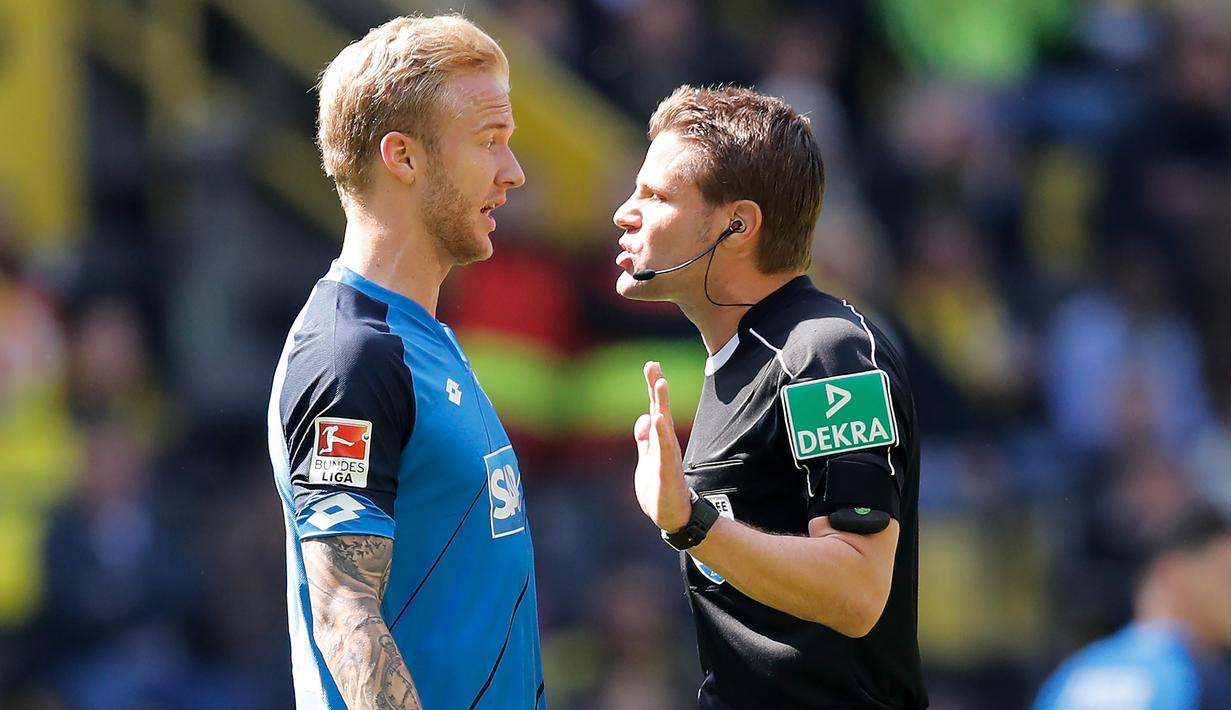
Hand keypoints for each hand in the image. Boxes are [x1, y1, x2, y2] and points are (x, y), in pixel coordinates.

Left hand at [633, 361, 691, 532]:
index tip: (652, 365)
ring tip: (661, 383)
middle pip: (660, 409)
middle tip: (654, 364)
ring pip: (663, 425)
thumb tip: (644, 418)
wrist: (671, 516)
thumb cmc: (660, 488)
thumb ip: (646, 438)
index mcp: (659, 440)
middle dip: (657, 387)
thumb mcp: (648, 458)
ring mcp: (667, 455)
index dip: (653, 387)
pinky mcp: (666, 470)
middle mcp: (665, 443)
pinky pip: (663, 449)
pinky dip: (661, 433)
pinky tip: (658, 418)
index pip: (655, 408)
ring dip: (662, 403)